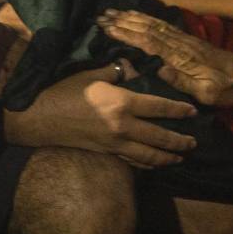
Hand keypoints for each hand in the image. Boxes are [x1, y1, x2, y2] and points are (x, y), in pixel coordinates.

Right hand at [13, 61, 197, 168]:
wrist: (39, 117)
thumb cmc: (64, 90)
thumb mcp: (92, 73)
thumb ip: (118, 71)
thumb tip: (136, 69)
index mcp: (121, 103)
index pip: (158, 108)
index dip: (177, 110)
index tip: (192, 112)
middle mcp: (122, 126)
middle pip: (158, 137)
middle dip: (178, 141)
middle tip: (193, 143)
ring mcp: (113, 143)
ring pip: (147, 155)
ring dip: (166, 157)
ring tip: (180, 158)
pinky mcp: (105, 152)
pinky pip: (131, 160)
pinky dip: (146, 164)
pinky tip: (154, 164)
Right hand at [99, 10, 232, 106]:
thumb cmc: (228, 88)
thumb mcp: (210, 94)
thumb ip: (184, 83)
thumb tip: (160, 70)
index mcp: (182, 58)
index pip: (151, 43)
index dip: (129, 35)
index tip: (109, 29)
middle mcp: (180, 44)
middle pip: (148, 29)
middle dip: (124, 22)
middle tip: (102, 17)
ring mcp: (183, 40)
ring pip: (153, 24)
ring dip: (132, 18)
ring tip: (112, 12)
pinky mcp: (186, 39)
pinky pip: (161, 26)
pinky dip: (146, 18)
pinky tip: (135, 16)